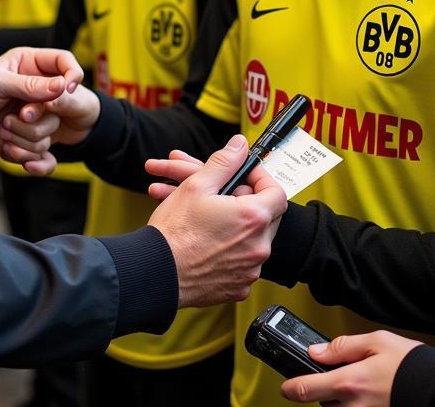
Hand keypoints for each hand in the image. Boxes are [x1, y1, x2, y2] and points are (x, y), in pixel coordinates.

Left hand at [0, 47, 82, 163]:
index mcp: (30, 64)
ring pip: (51, 131)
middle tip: (19, 115)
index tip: (68, 90)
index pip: (65, 62)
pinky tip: (10, 151)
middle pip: (61, 104)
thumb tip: (62, 87)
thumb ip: (30, 85)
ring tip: (3, 129)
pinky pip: (43, 153)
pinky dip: (28, 156)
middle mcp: (36, 89)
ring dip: (26, 136)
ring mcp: (33, 115)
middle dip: (38, 115)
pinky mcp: (27, 139)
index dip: (72, 74)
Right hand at [147, 134, 286, 308]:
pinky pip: (242, 263)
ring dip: (236, 226)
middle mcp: (258, 247)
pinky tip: (207, 241)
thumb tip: (240, 146)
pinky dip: (229, 251)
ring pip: (252, 239)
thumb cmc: (175, 232)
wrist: (157, 272)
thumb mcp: (197, 185)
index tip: (245, 176)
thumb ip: (224, 162)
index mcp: (253, 218)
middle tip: (221, 197)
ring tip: (208, 218)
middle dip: (246, 202)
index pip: (277, 192)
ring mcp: (250, 270)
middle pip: (265, 215)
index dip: (261, 179)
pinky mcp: (239, 288)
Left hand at [279, 331, 422, 404]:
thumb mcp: (375, 341)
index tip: (286, 387)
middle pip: (323, 403)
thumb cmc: (412, 365)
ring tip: (362, 387)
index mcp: (349, 383)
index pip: (305, 389)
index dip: (290, 388)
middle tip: (344, 377)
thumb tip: (316, 351)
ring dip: (342, 401)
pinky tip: (371, 396)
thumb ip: (342, 346)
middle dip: (326, 391)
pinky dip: (356, 406)